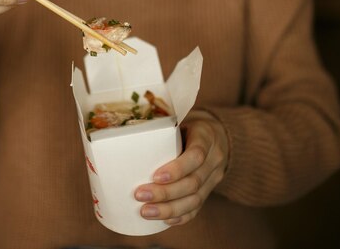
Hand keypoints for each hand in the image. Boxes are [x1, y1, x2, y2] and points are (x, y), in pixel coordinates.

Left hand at [134, 110, 228, 225]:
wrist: (217, 134)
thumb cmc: (188, 125)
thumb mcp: (180, 119)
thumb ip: (160, 128)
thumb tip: (123, 136)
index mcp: (206, 136)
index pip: (196, 155)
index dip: (177, 169)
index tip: (155, 176)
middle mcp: (214, 159)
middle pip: (193, 182)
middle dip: (165, 193)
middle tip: (139, 195)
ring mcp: (214, 177)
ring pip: (196, 199)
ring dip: (169, 209)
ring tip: (145, 212)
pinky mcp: (210, 190)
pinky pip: (198, 208)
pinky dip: (180, 217)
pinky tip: (164, 221)